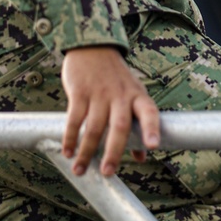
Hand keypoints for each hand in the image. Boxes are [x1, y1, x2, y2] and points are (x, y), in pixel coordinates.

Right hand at [61, 46, 159, 176]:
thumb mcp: (132, 96)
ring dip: (86, 151)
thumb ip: (137, 125)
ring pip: (94, 127)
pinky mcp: (79, 91)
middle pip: (119, 126)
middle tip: (107, 172)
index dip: (152, 129)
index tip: (152, 147)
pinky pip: (74, 118)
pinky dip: (70, 137)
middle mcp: (120, 95)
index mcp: (137, 97)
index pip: (150, 113)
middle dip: (113, 152)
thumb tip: (142, 157)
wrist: (93, 48)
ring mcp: (100, 93)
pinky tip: (67, 151)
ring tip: (80, 170)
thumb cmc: (117, 78)